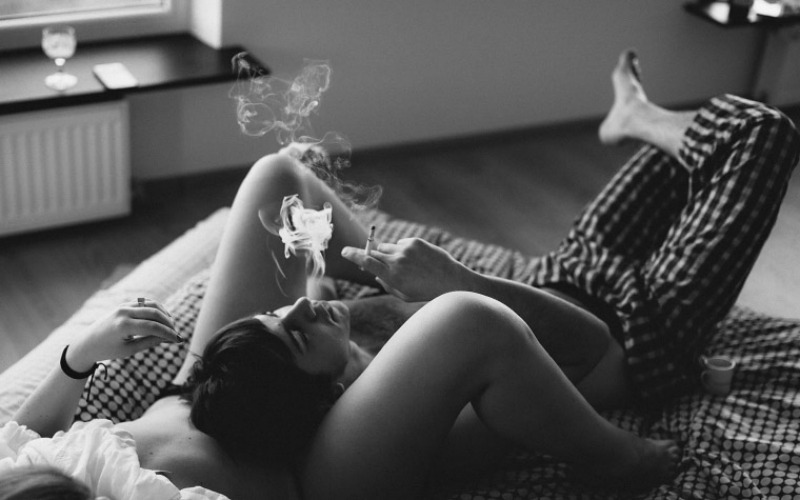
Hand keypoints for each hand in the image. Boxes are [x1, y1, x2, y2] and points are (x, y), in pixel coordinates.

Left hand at [67, 299, 181, 371]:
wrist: (86, 343)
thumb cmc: (107, 350)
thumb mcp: (128, 350)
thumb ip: (149, 342)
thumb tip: (168, 338)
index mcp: (123, 326)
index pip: (153, 327)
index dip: (168, 333)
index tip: (178, 340)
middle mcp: (123, 312)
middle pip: (154, 313)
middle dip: (168, 323)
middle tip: (176, 333)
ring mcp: (123, 306)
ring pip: (151, 305)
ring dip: (164, 313)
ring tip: (171, 325)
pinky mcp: (124, 305)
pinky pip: (144, 303)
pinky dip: (156, 308)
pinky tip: (162, 317)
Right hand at [341, 237, 472, 301]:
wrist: (451, 280)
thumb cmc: (425, 291)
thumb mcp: (403, 295)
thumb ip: (387, 285)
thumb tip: (375, 274)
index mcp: (392, 276)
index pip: (366, 262)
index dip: (353, 255)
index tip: (344, 251)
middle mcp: (396, 261)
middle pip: (374, 253)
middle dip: (371, 256)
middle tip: (376, 261)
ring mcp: (406, 249)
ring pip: (386, 247)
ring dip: (389, 254)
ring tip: (405, 265)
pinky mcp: (415, 242)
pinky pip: (401, 244)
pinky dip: (403, 250)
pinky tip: (417, 260)